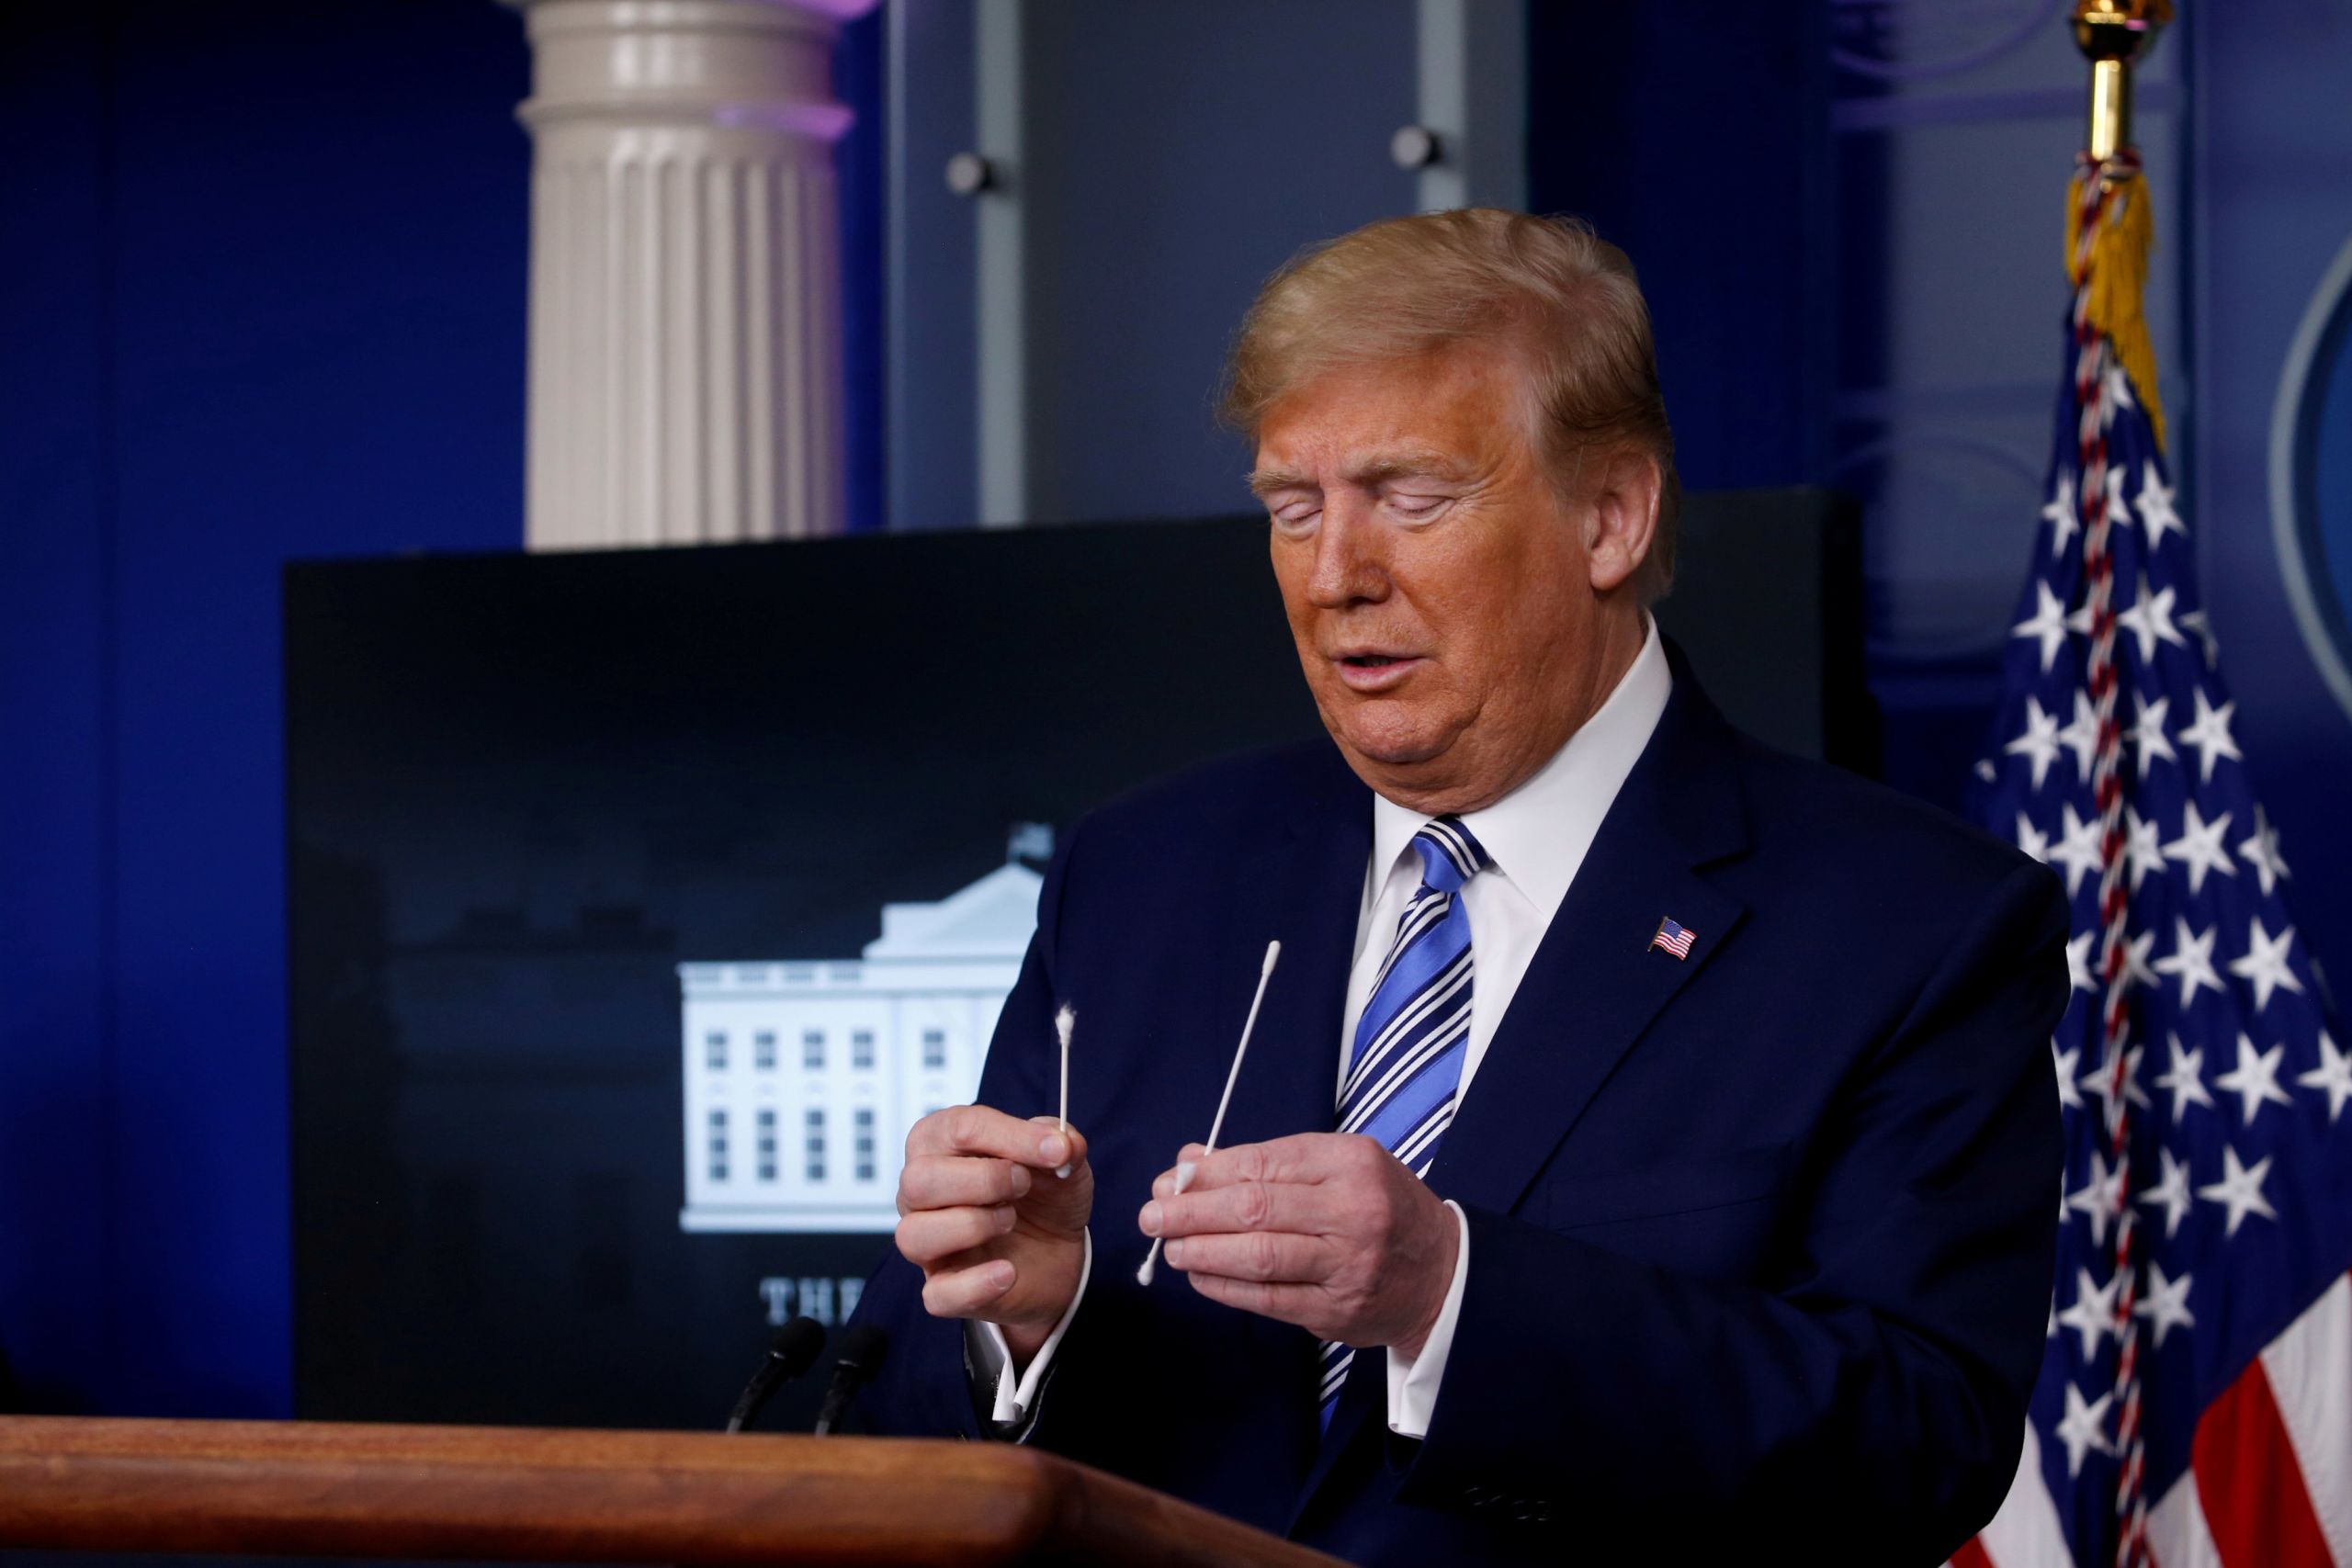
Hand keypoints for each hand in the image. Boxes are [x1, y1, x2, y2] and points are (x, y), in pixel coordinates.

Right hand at [895, 1105, 1091, 1360]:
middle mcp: (921, 1192)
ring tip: (1009, 1221)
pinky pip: (937, 1294)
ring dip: (973, 1224)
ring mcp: (927, 1243)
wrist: (1058, 1251)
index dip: (1011, 1136)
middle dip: (983, 1179)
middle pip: (918, 1180)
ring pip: (914, 1234)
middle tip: (1023, 1184)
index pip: (956, 1128)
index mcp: (942, 1144)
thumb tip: (1062, 1144)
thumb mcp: (1062, 1159)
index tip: (1056, 1151)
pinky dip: (976, 1284)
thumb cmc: (1043, 1194)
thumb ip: (1063, 1142)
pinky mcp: (943, 1288)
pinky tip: (1008, 1272)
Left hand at [1138, 1133, 1457, 1354]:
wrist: (1443, 1273)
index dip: (1208, 1174)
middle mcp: (1352, 1211)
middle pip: (1254, 1208)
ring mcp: (1347, 1264)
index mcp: (1351, 1163)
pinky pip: (1268, 1298)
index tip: (1170, 1180)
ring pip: (1258, 1255)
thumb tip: (1190, 1161)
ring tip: (1169, 1246)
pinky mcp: (1337, 1310)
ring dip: (1201, 1250)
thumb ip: (1267, 1162)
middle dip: (1191, 1212)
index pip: (1262, 1163)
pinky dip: (1225, 1286)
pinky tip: (1199, 1275)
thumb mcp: (1338, 1167)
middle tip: (1152, 1215)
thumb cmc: (1381, 1208)